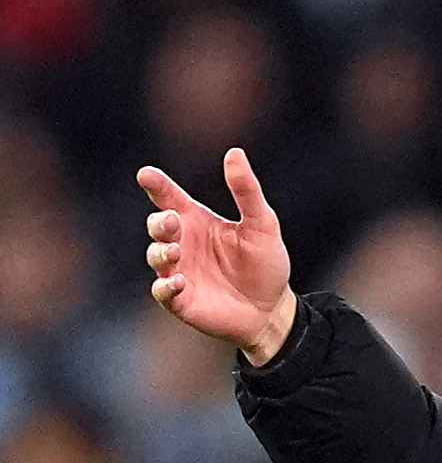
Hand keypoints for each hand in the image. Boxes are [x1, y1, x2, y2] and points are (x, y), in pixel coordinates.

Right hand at [138, 147, 296, 365]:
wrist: (272, 309)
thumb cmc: (266, 264)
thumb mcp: (262, 224)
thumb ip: (247, 191)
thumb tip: (235, 152)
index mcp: (197, 221)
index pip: (170, 198)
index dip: (157, 185)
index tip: (147, 175)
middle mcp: (183, 244)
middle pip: (158, 225)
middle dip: (160, 221)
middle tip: (174, 221)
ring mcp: (179, 271)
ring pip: (155, 256)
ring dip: (160, 252)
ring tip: (174, 251)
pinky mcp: (181, 300)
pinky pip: (162, 292)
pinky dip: (166, 286)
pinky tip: (178, 281)